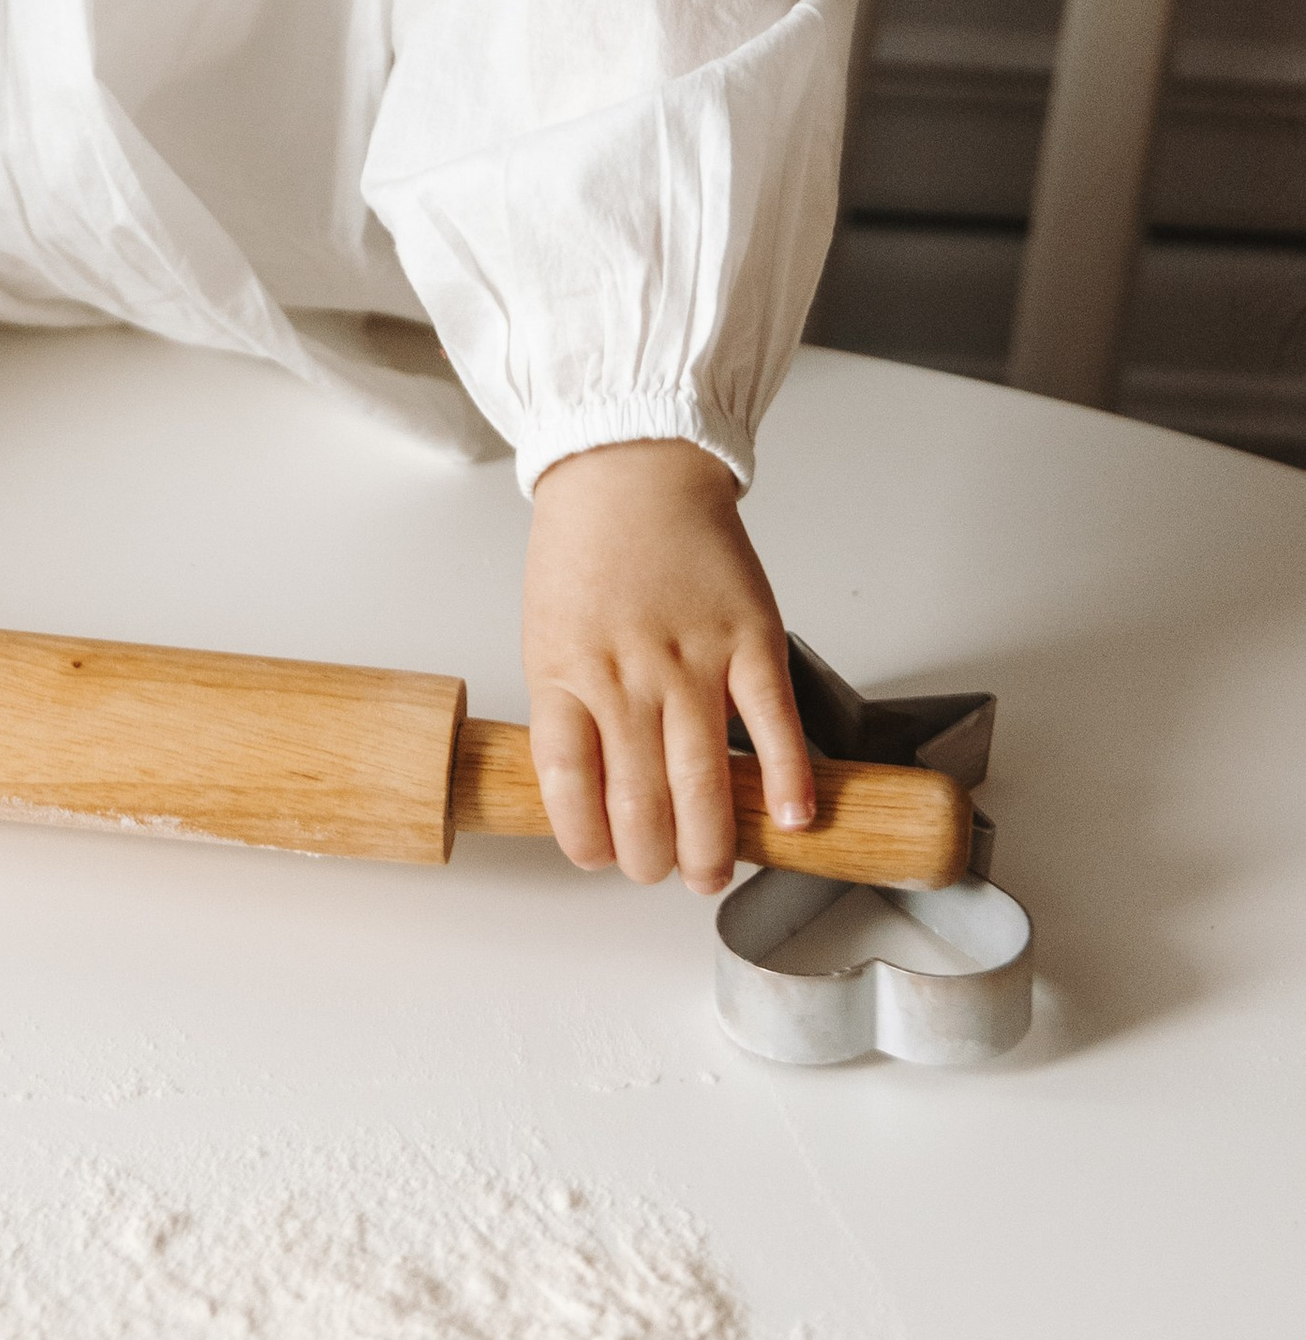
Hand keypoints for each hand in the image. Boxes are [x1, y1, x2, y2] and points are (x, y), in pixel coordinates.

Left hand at [520, 438, 813, 894]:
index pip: (568, 788)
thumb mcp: (548, 634)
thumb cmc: (587, 551)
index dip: (586, 842)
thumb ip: (571, 712)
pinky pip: (772, 723)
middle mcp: (625, 673)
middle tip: (665, 872)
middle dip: (653, 860)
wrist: (630, 466)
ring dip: (711, 845)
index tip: (601, 859)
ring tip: (711, 872)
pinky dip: (787, 778)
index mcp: (564, 672)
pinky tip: (791, 817)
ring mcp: (690, 657)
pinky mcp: (749, 638)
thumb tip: (595, 798)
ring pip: (704, 780)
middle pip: (640, 801)